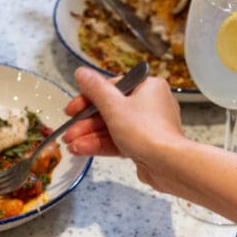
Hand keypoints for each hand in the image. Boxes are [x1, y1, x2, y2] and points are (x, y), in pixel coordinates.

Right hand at [62, 67, 186, 189]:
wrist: (168, 164)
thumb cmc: (146, 131)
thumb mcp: (114, 106)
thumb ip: (95, 89)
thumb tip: (81, 72)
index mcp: (148, 87)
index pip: (111, 88)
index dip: (87, 99)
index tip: (71, 109)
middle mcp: (150, 105)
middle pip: (110, 110)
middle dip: (86, 124)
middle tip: (68, 132)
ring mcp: (148, 127)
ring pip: (113, 128)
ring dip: (90, 136)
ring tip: (71, 145)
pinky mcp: (145, 145)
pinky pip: (119, 141)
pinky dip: (101, 145)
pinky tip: (82, 150)